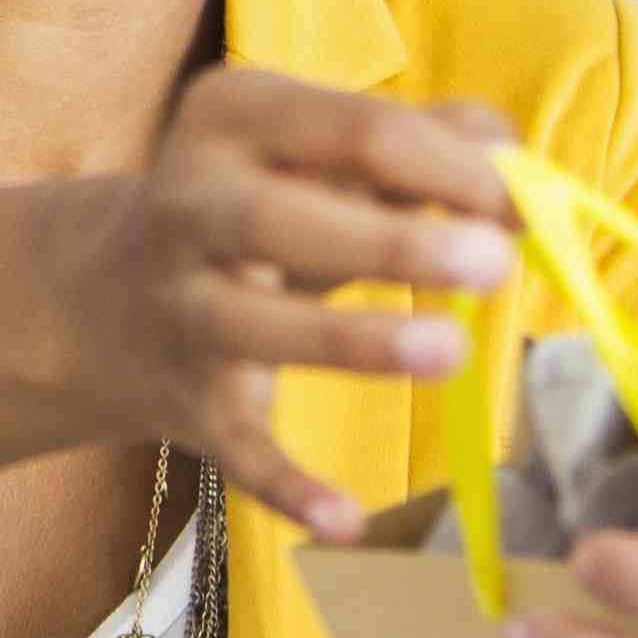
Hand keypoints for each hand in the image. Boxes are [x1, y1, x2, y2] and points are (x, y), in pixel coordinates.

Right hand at [66, 66, 517, 535]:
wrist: (107, 298)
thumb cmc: (262, 209)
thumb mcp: (320, 154)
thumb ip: (424, 144)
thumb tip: (520, 170)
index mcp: (234, 117)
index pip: (358, 130)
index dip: (454, 169)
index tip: (530, 208)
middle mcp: (190, 204)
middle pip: (287, 219)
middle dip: (394, 243)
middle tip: (494, 262)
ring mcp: (182, 306)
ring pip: (259, 325)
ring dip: (354, 340)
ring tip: (452, 350)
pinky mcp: (187, 401)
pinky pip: (238, 447)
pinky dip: (288, 485)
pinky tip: (347, 521)